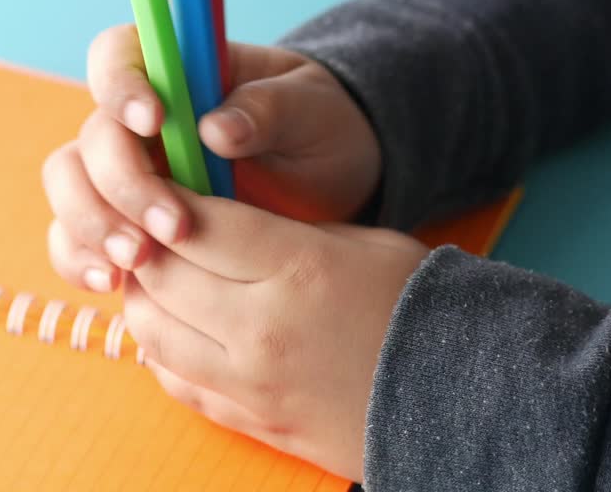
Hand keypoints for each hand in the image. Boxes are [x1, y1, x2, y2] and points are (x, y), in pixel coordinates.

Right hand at [42, 24, 380, 292]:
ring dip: (93, 225)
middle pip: (89, 139)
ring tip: (140, 261)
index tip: (155, 120)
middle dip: (121, 184)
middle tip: (173, 227)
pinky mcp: (121, 224)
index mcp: (172, 72)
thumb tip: (215, 128)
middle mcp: (132, 122)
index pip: (117, 56)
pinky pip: (74, 239)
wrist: (327, 187)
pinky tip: (112, 284)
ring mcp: (121, 174)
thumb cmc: (317, 129)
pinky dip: (81, 261)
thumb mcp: (311, 111)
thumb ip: (269, 110)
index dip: (120, 85)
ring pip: (69, 189)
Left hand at [50, 185, 427, 480]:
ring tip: (156, 273)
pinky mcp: (251, 421)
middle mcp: (263, 328)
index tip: (160, 189)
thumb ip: (281, 231)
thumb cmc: (418, 306)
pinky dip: (162, 348)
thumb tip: (211, 217)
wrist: (466, 401)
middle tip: (146, 226)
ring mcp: (252, 383)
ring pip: (152, 330)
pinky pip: (175, 379)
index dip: (166, 201)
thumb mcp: (359, 242)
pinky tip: (176, 324)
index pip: (195, 224)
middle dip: (144, 242)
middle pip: (161, 273)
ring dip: (144, 295)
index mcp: (298, 268)